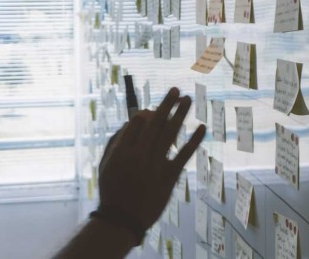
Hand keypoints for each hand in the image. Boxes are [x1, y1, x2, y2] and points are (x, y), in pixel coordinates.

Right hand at [97, 87, 205, 231]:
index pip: (137, 122)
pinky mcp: (169, 176)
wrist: (123, 218)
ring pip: (170, 134)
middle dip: (167, 105)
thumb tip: (133, 120)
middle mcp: (140, 154)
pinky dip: (194, 140)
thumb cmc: (112, 188)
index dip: (146, 114)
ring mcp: (156, 165)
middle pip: (156, 123)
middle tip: (176, 90)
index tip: (151, 110)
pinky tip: (202, 127)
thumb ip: (117, 140)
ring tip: (187, 99)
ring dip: (180, 115)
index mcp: (123, 149)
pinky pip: (184, 154)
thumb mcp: (106, 163)